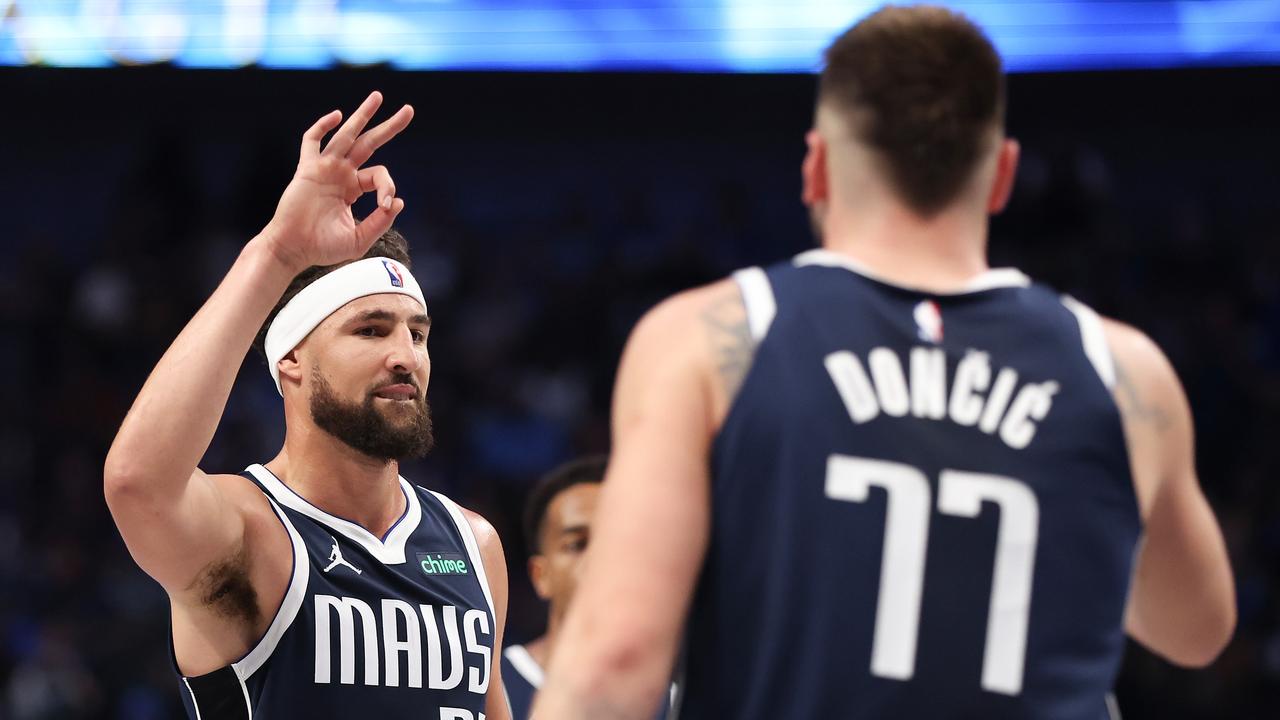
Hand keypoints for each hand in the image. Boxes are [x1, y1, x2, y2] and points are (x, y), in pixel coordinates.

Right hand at [260, 91, 413, 271]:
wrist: (293, 249)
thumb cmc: (322, 247)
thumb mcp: (358, 239)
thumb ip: (379, 223)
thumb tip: (397, 201)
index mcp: (353, 188)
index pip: (379, 176)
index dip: (387, 186)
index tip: (384, 204)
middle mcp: (341, 174)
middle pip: (369, 143)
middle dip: (389, 127)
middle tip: (409, 111)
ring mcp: (325, 169)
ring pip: (346, 136)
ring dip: (362, 115)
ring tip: (378, 97)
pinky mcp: (307, 170)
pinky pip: (312, 141)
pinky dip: (322, 127)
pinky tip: (337, 116)